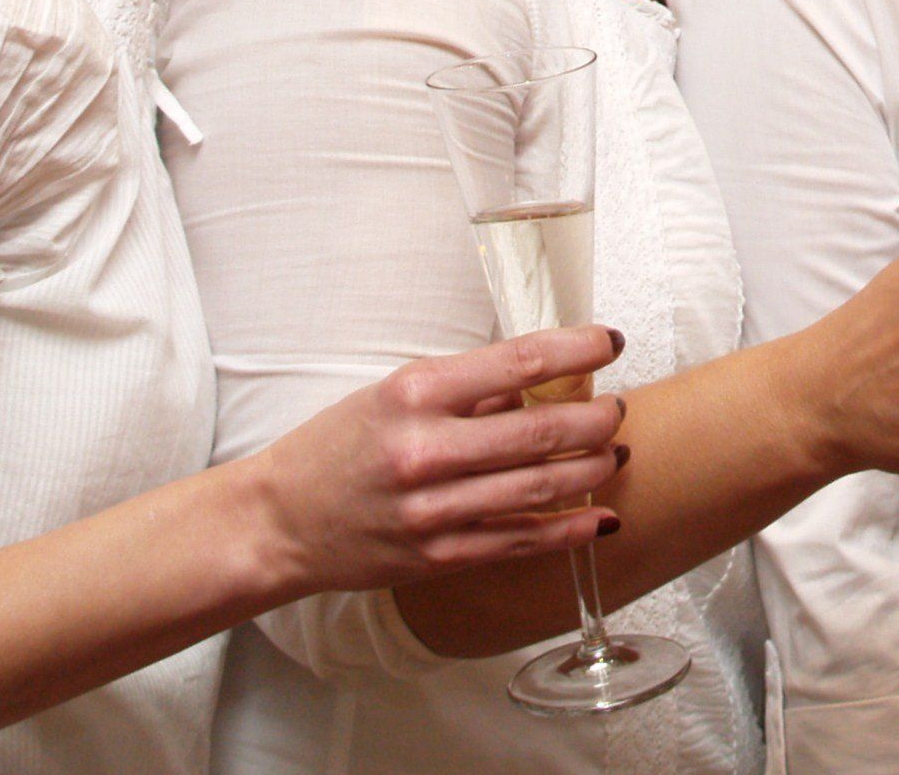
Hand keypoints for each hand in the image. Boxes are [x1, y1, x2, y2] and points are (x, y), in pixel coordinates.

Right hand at [245, 325, 629, 596]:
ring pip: (539, 487)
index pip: (518, 362)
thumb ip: (468, 389)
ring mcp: (434, 510)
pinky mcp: (439, 556)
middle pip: (540, 430)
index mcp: (415, 395)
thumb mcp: (395, 394)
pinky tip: (601, 517)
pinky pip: (520, 541)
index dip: (577, 349)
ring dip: (592, 469)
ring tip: (616, 451)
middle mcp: (426, 451)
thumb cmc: (340, 446)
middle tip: (618, 408)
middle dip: (596, 418)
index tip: (610, 341)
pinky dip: (570, 529)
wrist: (281, 521)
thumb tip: (545, 378)